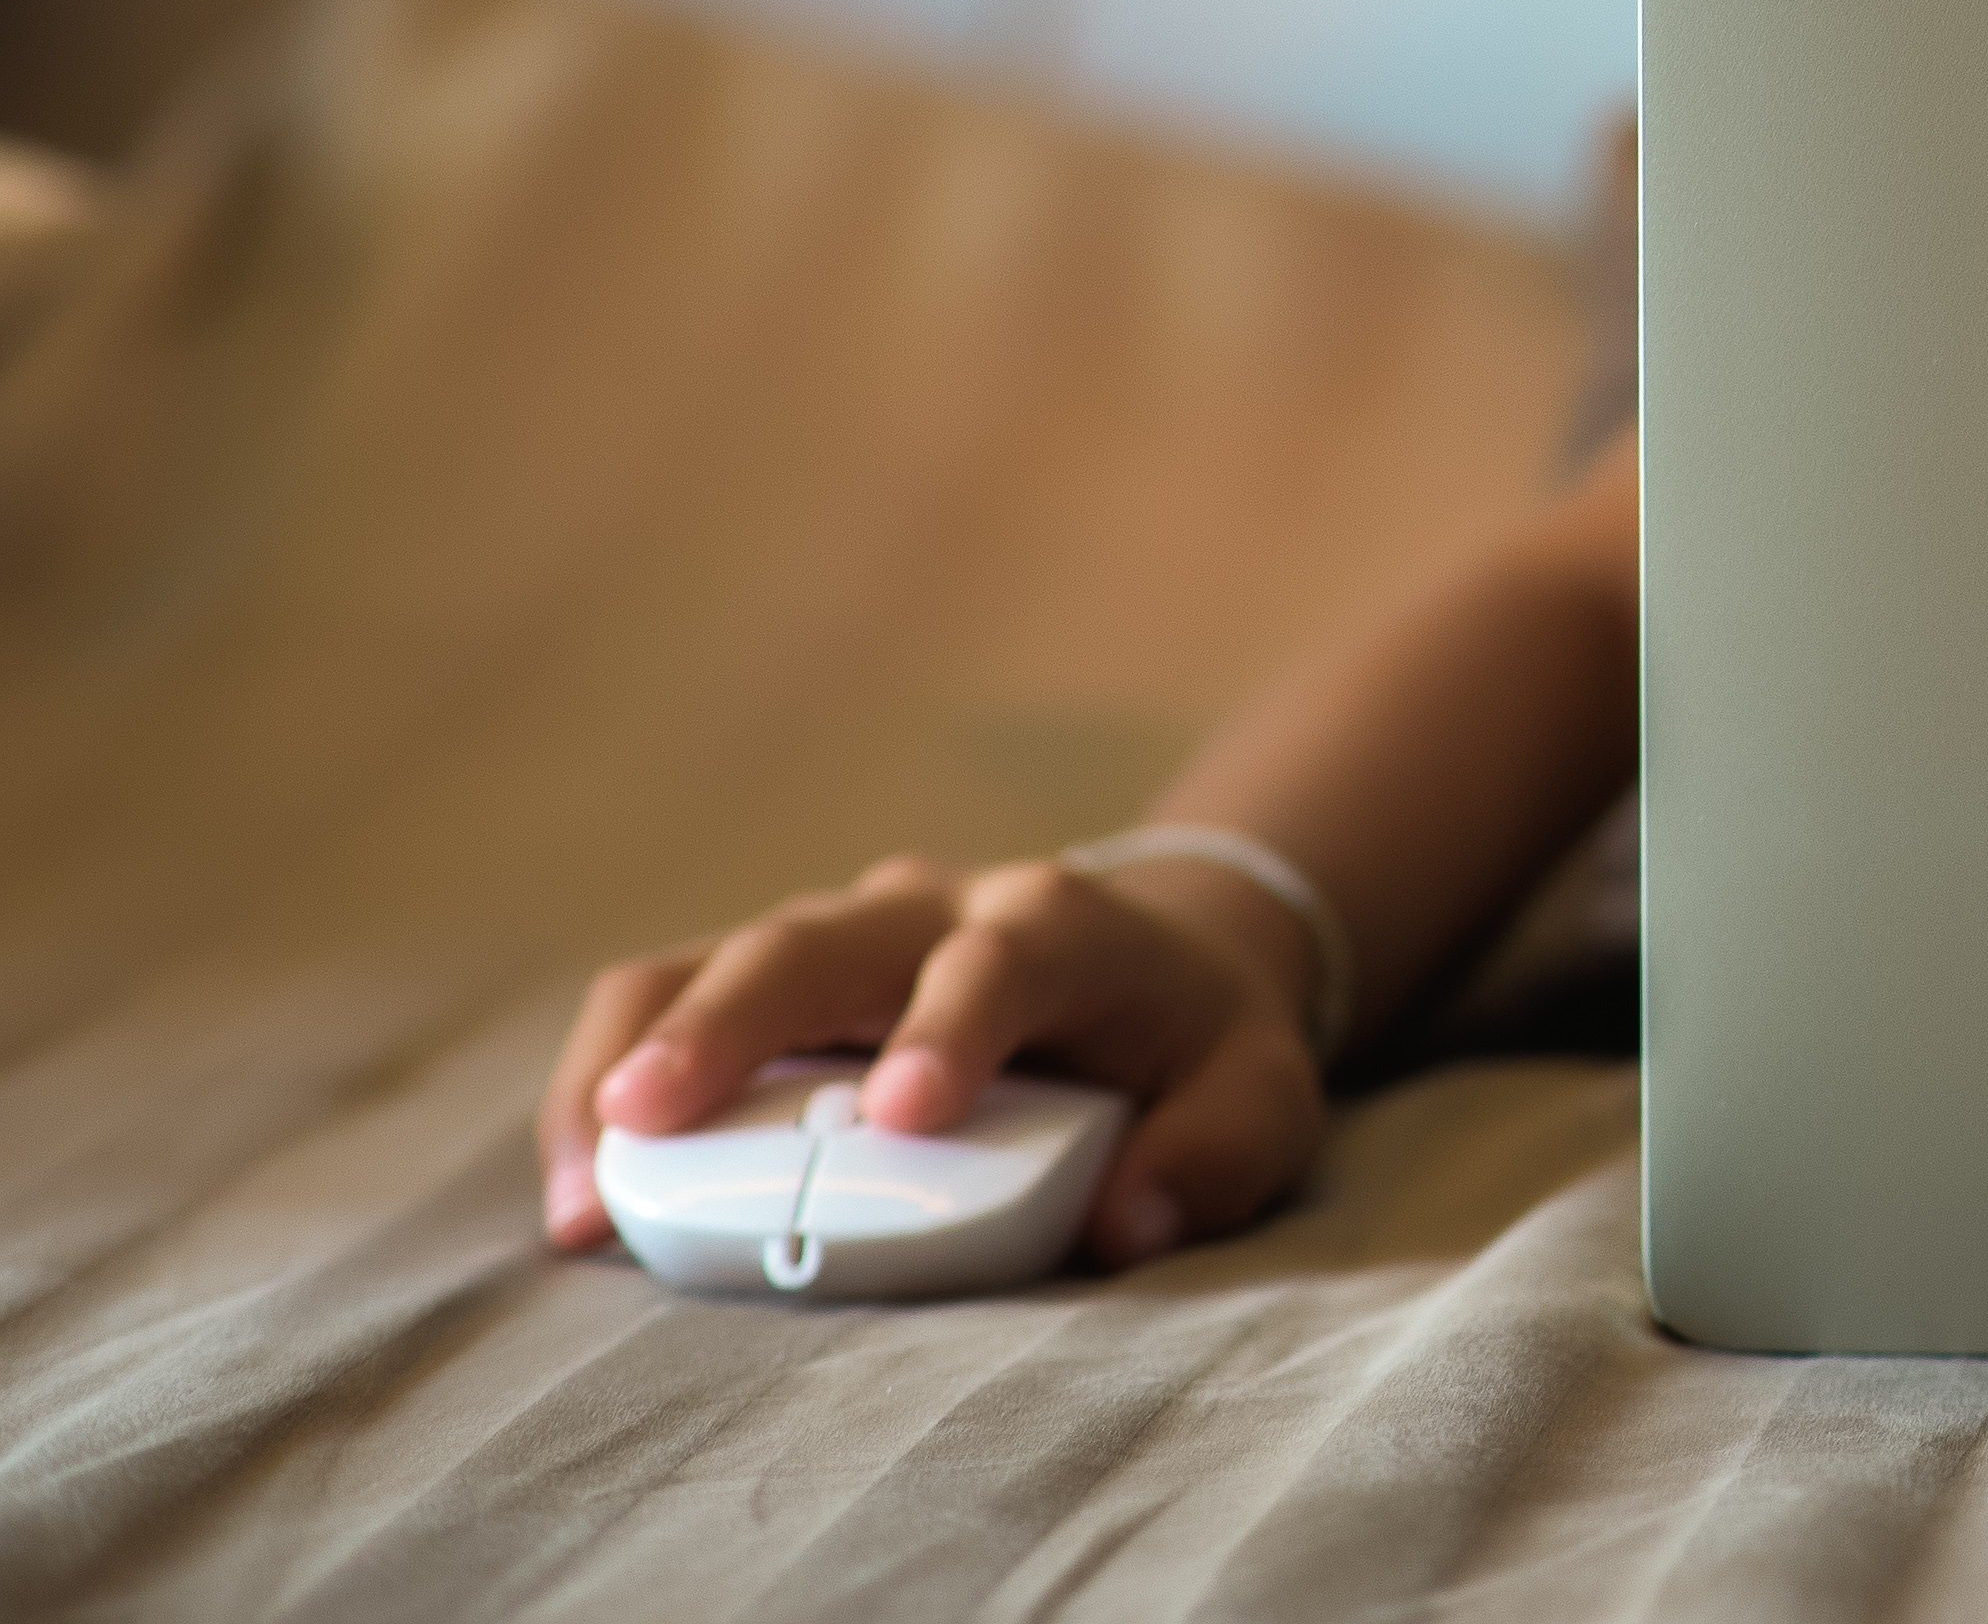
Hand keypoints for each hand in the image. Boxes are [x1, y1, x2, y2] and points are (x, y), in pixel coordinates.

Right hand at [540, 850, 1329, 1272]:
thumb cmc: (1200, 1045)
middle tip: (647, 1120)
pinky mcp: (773, 987)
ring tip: (583, 1197)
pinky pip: (663, 1007)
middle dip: (725, 1023)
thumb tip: (1131, 1223)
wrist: (1159, 960)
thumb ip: (1217, 1153)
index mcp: (1059, 924)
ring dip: (627, 1064)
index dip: (949, 1025)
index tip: (904, 1114)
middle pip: (810, 940)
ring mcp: (837, 937)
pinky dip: (607, 1089)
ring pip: (704, 961)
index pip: (999, 957)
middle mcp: (930, 909)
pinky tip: (585, 1199)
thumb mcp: (1259, 1095)